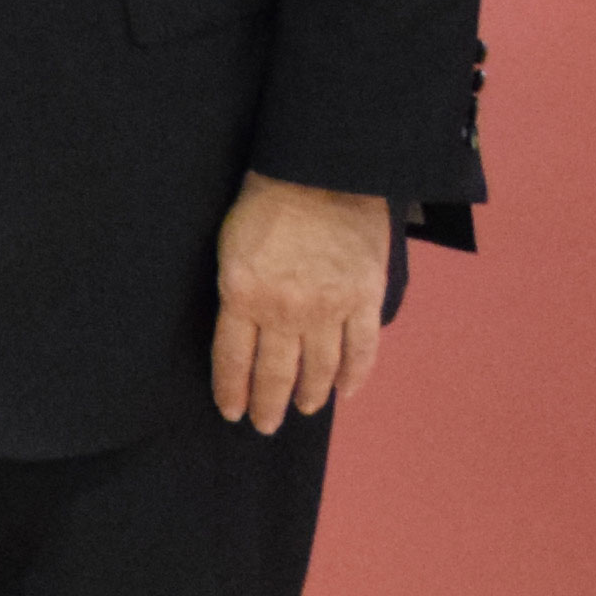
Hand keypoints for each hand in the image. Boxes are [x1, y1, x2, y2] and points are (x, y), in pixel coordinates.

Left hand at [211, 171, 392, 427]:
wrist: (321, 170)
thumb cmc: (265, 202)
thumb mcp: (230, 248)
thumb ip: (236, 292)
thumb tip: (241, 330)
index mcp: (241, 295)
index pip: (233, 360)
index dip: (233, 391)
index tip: (233, 412)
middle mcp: (284, 309)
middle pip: (275, 373)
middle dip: (268, 405)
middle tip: (265, 424)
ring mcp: (327, 307)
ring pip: (318, 369)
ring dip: (309, 396)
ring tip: (302, 410)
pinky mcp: (364, 297)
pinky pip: (361, 350)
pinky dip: (354, 376)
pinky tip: (344, 392)